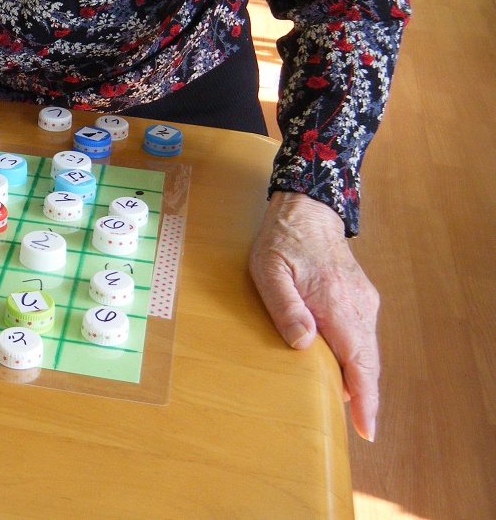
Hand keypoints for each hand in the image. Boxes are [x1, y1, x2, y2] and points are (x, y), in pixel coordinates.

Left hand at [248, 191, 379, 440]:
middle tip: (360, 428)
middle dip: (366, 396)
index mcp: (335, 301)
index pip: (357, 360)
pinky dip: (359, 358)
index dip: (364, 396)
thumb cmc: (281, 241)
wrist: (307, 210)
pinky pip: (363, 336)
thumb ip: (284, 306)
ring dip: (362, 378)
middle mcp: (357, 304)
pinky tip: (344, 371)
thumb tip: (303, 344)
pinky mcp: (360, 298)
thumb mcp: (269, 270)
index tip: (366, 427)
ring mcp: (362, 301)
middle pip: (368, 361)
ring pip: (368, 349)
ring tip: (351, 408)